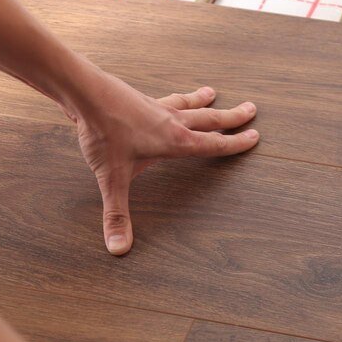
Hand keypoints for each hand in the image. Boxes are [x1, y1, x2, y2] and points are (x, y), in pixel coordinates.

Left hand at [71, 71, 258, 254]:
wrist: (87, 95)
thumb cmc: (104, 133)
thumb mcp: (112, 178)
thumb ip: (116, 214)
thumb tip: (119, 247)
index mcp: (175, 141)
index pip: (213, 144)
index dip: (235, 143)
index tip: (255, 136)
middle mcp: (172, 122)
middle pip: (209, 118)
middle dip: (232, 116)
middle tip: (251, 109)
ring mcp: (158, 107)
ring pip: (189, 104)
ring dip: (204, 101)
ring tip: (213, 93)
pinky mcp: (142, 98)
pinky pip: (167, 98)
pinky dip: (177, 97)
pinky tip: (172, 97)